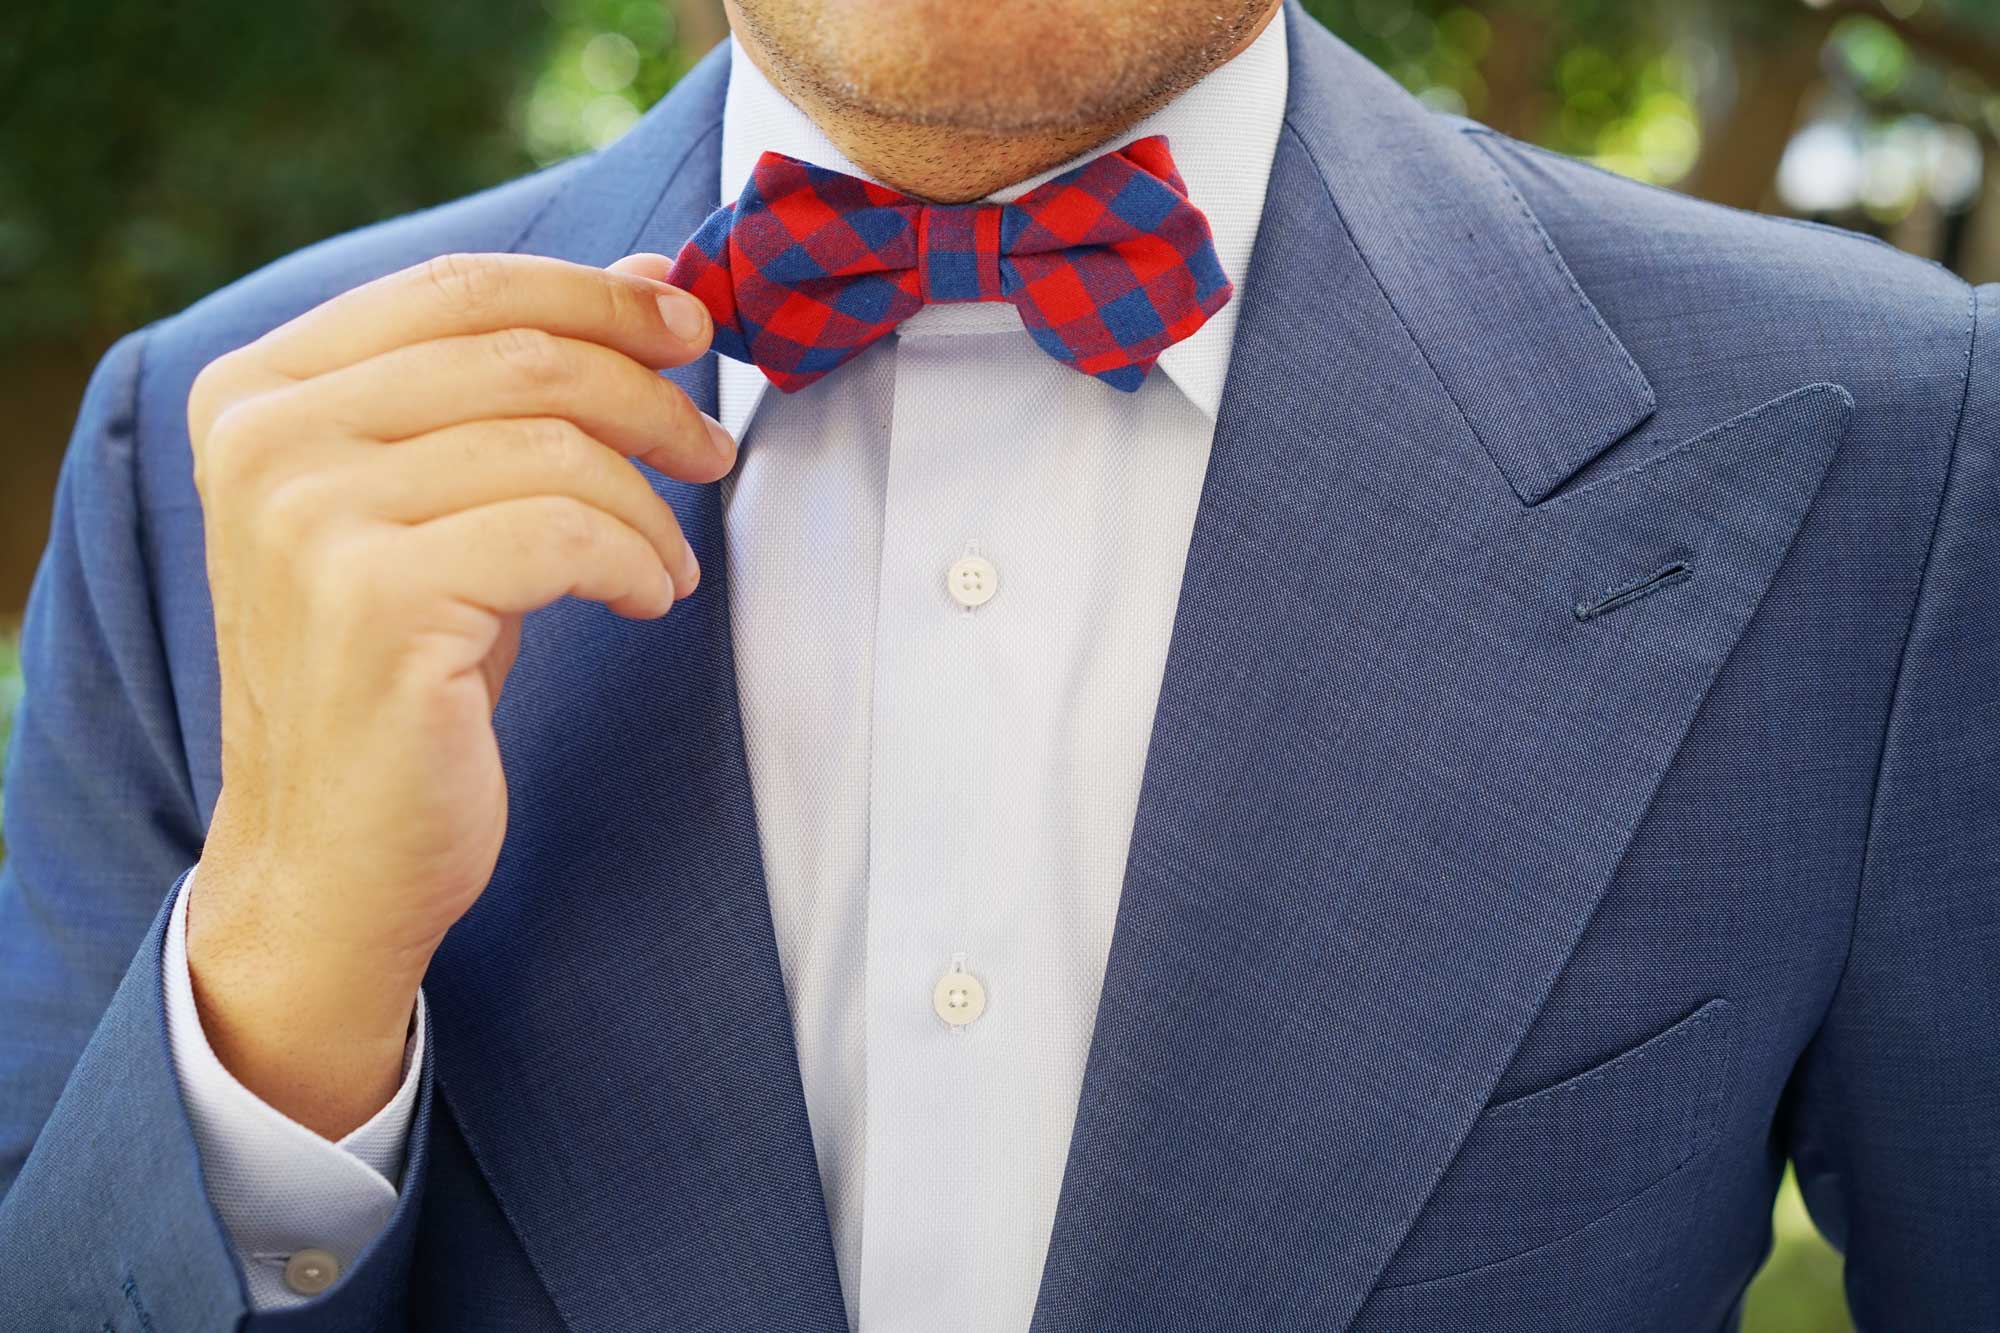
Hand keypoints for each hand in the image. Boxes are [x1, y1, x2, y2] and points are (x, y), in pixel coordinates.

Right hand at [182, 251, 727, 1137]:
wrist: (329, 855)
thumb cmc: (399, 672)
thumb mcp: (438, 505)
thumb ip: (509, 391)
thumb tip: (651, 281)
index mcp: (259, 392)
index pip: (457, 286)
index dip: (595, 293)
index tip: (689, 322)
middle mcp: (267, 439)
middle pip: (520, 353)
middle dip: (649, 393)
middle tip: (710, 446)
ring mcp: (309, 518)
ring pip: (554, 445)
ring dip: (649, 500)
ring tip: (668, 559)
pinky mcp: (374, 602)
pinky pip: (564, 534)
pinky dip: (636, 561)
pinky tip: (647, 596)